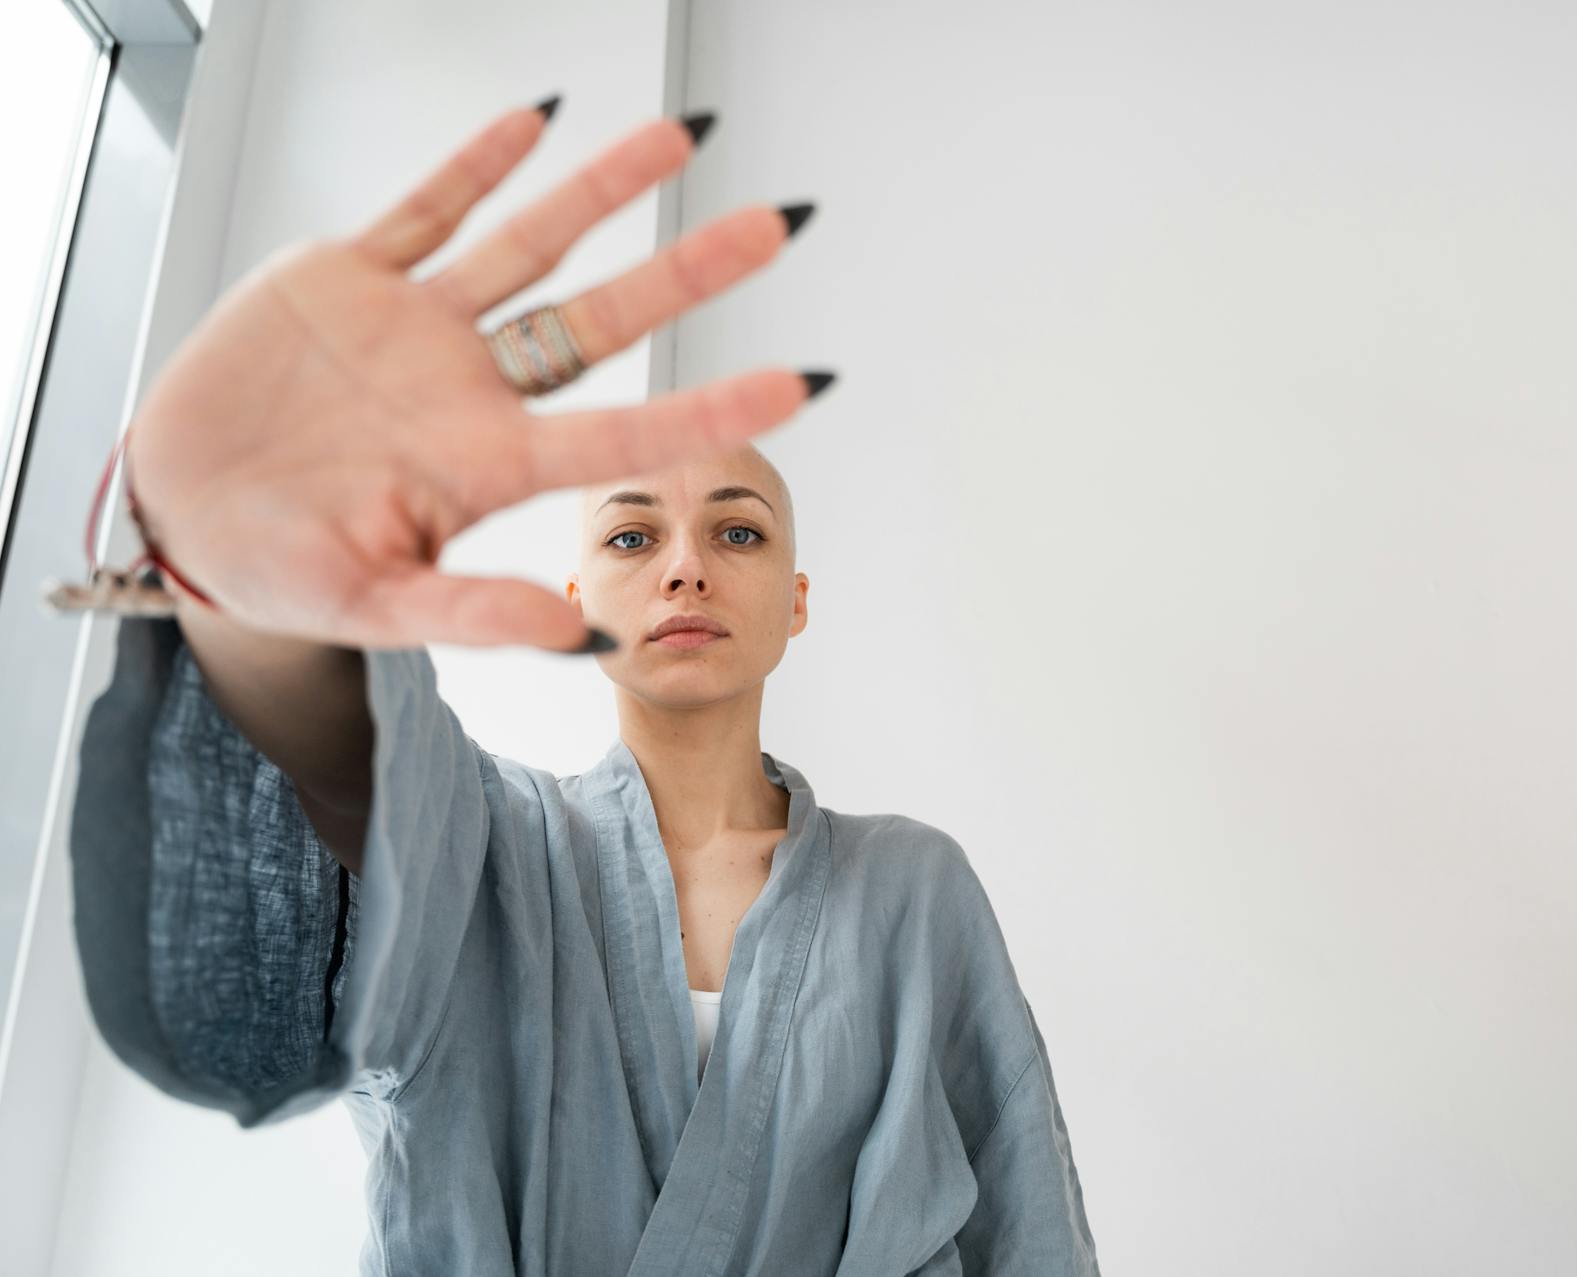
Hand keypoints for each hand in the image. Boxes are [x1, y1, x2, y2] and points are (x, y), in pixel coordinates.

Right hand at [123, 100, 825, 652]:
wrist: (178, 511)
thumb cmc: (278, 571)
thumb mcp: (374, 606)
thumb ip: (474, 617)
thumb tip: (585, 639)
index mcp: (486, 466)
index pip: (624, 431)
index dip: (712, 408)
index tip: (801, 384)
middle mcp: (470, 388)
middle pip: (602, 320)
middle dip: (687, 272)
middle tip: (775, 226)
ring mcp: (415, 329)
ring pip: (529, 247)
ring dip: (600, 191)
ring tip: (680, 139)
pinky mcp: (348, 279)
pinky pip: (425, 210)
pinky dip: (475, 165)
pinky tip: (536, 119)